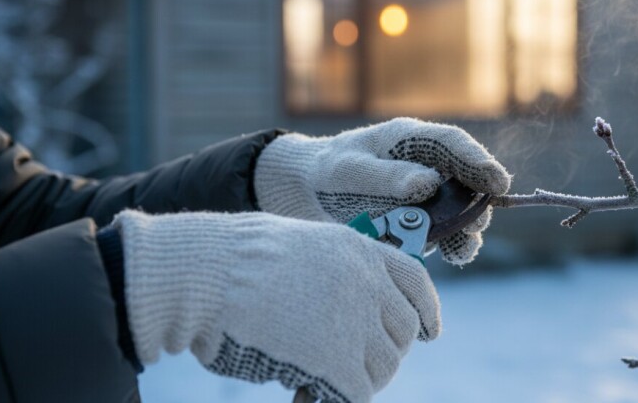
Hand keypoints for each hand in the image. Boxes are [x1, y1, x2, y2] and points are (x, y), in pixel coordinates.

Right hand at [114, 210, 438, 402]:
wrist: (206, 274)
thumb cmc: (231, 261)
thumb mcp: (298, 249)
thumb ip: (332, 275)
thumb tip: (348, 317)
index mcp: (357, 249)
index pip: (415, 280)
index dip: (428, 310)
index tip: (431, 333)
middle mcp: (367, 282)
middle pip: (403, 332)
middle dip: (381, 354)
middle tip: (346, 367)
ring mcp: (356, 321)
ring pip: (385, 368)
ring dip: (358, 380)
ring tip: (315, 381)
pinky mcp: (338, 360)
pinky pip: (357, 394)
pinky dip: (332, 400)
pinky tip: (303, 396)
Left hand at [254, 117, 510, 263]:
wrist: (311, 191)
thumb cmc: (329, 170)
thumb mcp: (349, 169)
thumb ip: (386, 176)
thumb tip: (429, 183)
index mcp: (410, 140)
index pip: (452, 144)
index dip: (479, 161)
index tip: (498, 181)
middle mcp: (426, 164)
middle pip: (465, 179)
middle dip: (477, 200)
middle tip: (480, 222)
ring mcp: (427, 193)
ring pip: (460, 208)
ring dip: (467, 227)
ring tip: (465, 247)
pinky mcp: (422, 218)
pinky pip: (445, 230)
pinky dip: (452, 243)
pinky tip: (455, 255)